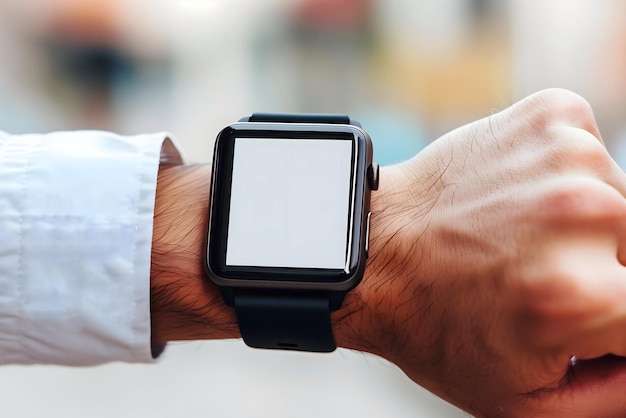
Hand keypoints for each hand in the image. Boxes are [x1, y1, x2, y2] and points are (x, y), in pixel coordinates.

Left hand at [343, 89, 625, 416]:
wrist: (378, 248)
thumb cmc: (437, 326)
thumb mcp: (523, 401)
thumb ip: (614, 396)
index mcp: (583, 293)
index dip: (610, 326)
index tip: (575, 316)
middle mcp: (583, 213)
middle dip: (604, 274)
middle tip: (540, 277)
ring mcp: (566, 156)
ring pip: (619, 202)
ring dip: (584, 225)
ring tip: (520, 237)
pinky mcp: (551, 116)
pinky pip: (590, 153)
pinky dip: (564, 176)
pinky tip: (517, 197)